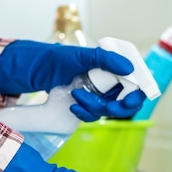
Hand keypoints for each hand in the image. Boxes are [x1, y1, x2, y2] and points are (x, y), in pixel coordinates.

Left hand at [0, 40, 145, 120]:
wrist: (33, 71)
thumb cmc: (56, 58)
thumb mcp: (80, 55)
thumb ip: (105, 58)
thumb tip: (129, 68)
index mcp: (112, 68)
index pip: (136, 84)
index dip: (138, 94)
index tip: (130, 99)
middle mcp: (108, 82)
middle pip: (127, 103)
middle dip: (118, 107)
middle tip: (110, 106)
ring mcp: (97, 95)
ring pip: (108, 111)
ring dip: (95, 108)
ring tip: (77, 96)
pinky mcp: (85, 106)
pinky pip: (93, 116)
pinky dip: (85, 113)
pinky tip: (73, 107)